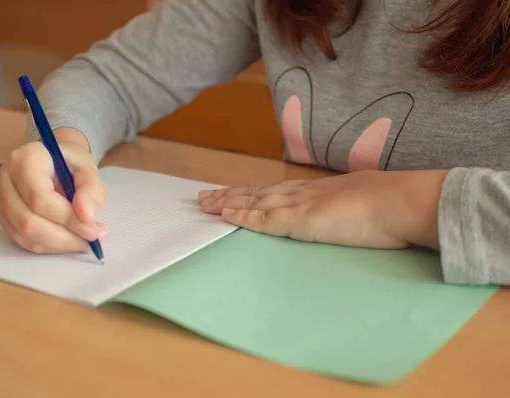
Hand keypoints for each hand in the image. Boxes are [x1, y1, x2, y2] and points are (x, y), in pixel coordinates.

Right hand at [0, 128, 106, 253]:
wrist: (52, 159)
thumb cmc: (69, 162)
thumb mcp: (87, 168)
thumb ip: (91, 190)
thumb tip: (87, 217)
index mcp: (26, 159)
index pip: (40, 199)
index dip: (67, 219)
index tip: (93, 230)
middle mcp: (5, 178)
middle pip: (28, 221)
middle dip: (64, 237)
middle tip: (90, 240)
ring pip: (23, 234)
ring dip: (57, 244)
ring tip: (82, 240)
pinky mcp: (2, 213)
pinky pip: (21, 239)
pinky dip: (47, 245)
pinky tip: (66, 240)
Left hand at [198, 170, 447, 248]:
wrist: (401, 202)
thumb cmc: (388, 205)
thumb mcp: (358, 203)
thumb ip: (343, 208)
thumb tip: (342, 214)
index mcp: (315, 191)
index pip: (274, 191)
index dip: (250, 192)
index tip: (231, 193)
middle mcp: (302, 193)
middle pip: (257, 193)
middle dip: (229, 196)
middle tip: (204, 197)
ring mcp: (300, 205)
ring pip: (254, 203)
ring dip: (228, 203)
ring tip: (204, 204)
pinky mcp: (301, 220)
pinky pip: (265, 219)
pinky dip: (243, 217)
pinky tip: (226, 216)